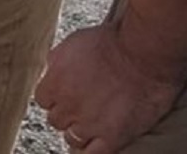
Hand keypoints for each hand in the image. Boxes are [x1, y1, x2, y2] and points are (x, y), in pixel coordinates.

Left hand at [34, 24, 182, 151]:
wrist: (143, 54)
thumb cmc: (111, 43)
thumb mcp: (72, 43)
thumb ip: (57, 61)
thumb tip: (50, 69)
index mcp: (55, 84)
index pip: (43, 100)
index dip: (55, 97)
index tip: (65, 94)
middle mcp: (68, 107)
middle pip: (56, 120)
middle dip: (67, 113)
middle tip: (81, 106)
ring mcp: (90, 124)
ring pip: (72, 138)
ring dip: (79, 131)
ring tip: (92, 122)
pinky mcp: (114, 137)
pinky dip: (92, 149)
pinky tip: (97, 142)